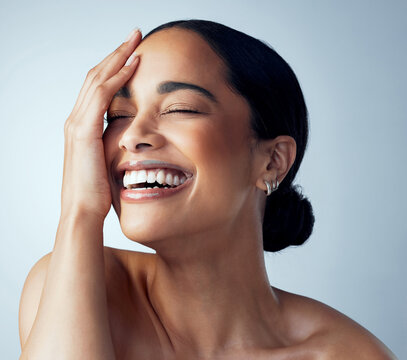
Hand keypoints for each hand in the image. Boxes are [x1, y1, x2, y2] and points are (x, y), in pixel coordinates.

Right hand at [61, 29, 141, 219]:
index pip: (97, 88)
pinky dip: (116, 78)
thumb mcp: (106, 162)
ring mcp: (77, 124)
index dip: (114, 68)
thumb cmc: (97, 192)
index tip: (132, 54)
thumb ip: (112, 145)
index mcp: (81, 126)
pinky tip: (132, 65)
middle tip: (134, 35)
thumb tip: (129, 138)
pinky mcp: (83, 133)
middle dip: (115, 54)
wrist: (83, 213)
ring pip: (97, 79)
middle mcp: (75, 120)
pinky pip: (101, 96)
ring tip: (135, 41)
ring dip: (117, 57)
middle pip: (95, 76)